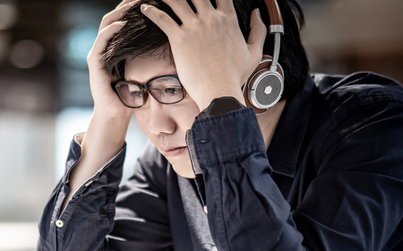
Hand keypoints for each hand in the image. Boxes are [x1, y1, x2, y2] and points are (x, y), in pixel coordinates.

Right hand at [86, 0, 137, 121]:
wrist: (115, 113)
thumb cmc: (129, 95)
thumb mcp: (139, 69)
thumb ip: (143, 55)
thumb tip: (165, 41)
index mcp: (113, 47)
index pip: (122, 20)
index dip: (132, 8)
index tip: (148, 0)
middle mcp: (103, 46)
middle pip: (113, 17)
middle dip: (126, 5)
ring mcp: (97, 53)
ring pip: (106, 24)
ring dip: (119, 13)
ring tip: (133, 4)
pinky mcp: (94, 62)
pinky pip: (101, 40)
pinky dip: (111, 30)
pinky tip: (122, 24)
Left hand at [141, 0, 266, 109]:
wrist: (219, 90)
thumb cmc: (235, 75)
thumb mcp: (254, 51)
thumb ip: (258, 30)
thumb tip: (257, 13)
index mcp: (228, 19)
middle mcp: (211, 18)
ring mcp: (195, 27)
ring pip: (177, 1)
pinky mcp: (179, 38)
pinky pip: (162, 18)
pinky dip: (152, 11)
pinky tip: (144, 9)